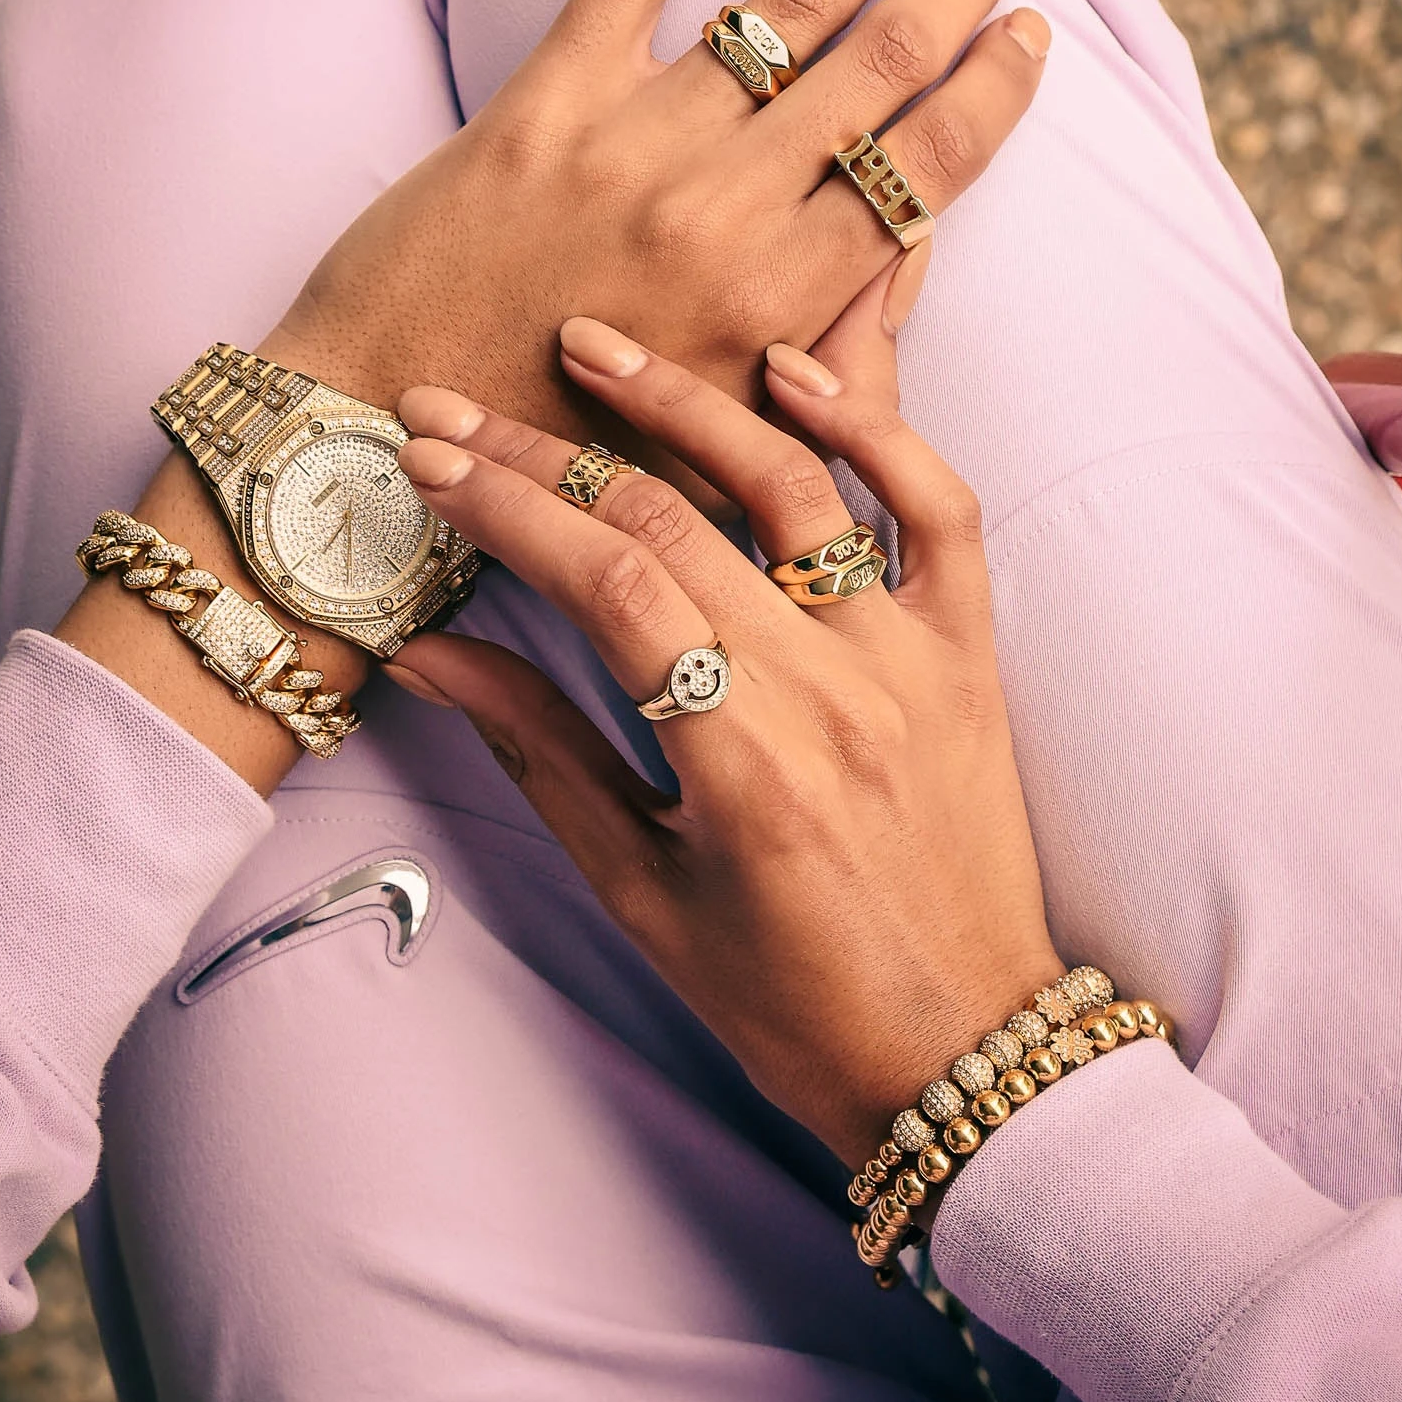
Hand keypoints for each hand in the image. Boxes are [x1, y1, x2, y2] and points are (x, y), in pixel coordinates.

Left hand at [260, 0, 1050, 503]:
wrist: (390, 426)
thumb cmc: (565, 456)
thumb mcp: (724, 444)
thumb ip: (828, 363)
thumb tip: (912, 254)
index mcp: (777, 305)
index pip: (926, 172)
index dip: (994, 92)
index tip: (1033, 34)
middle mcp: (721, 213)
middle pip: (881, 68)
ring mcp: (633, 145)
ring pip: (788, 5)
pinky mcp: (546, 98)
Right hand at [385, 275, 1061, 1166]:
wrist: (959, 1054)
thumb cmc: (795, 1003)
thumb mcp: (643, 897)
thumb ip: (544, 758)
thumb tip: (434, 653)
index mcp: (742, 765)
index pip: (604, 585)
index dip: (506, 507)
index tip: (431, 459)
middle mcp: (832, 692)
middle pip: (671, 522)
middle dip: (550, 453)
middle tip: (462, 409)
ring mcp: (912, 662)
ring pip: (793, 485)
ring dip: (685, 402)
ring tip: (595, 348)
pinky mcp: (970, 656)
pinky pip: (938, 509)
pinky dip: (874, 426)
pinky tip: (793, 371)